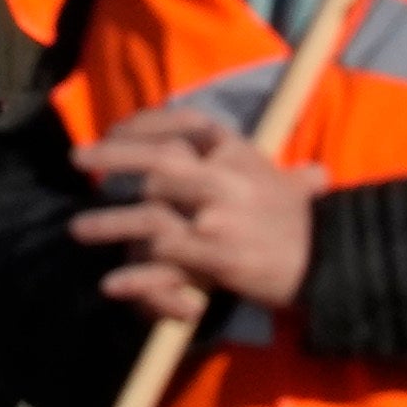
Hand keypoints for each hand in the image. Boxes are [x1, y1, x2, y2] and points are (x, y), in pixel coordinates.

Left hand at [72, 102, 318, 328]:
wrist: (328, 264)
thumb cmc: (305, 227)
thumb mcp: (292, 188)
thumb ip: (291, 176)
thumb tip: (314, 174)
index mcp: (239, 153)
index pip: (185, 123)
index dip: (146, 122)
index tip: (116, 128)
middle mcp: (224, 177)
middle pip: (157, 159)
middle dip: (112, 155)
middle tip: (78, 158)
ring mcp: (216, 217)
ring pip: (149, 213)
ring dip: (109, 221)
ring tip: (78, 228)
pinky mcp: (213, 257)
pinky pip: (161, 261)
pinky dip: (134, 275)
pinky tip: (111, 284)